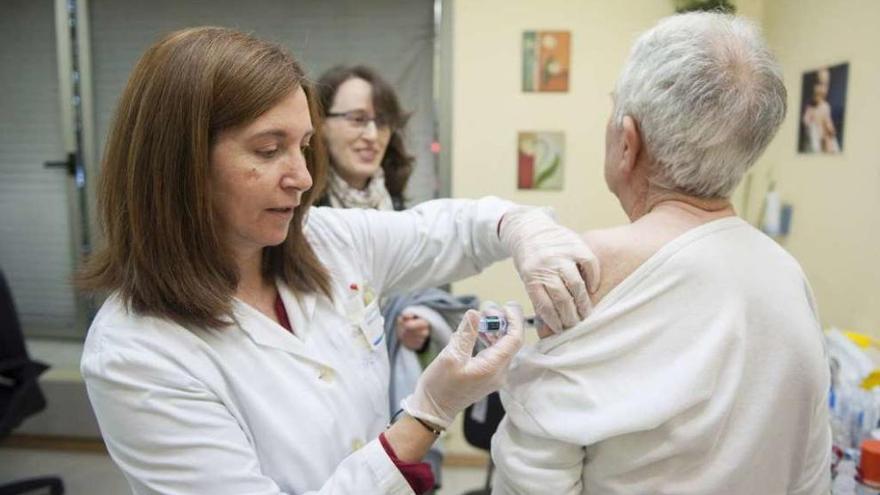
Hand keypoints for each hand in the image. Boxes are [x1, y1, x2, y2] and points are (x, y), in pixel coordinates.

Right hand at [401, 303, 524, 428]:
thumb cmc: (439, 386)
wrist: (433, 410)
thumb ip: (466, 333)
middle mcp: (499, 373)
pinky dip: (490, 339)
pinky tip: (478, 332)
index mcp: (493, 368)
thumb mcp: (450, 356)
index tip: (506, 305)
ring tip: (482, 317)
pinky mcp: (488, 376)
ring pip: (504, 346)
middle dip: (503, 321)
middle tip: (487, 309)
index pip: (515, 339)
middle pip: (511, 341)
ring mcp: (495, 376)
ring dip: (496, 330)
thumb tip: (475, 312)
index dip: (514, 320)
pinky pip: (496, 353)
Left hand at [499, 207, 599, 332]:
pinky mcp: (575, 244)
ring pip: (576, 285)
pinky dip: (593, 279)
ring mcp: (561, 254)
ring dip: (583, 302)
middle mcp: (546, 265)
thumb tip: (549, 325)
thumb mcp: (527, 277)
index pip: (544, 305)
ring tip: (586, 312)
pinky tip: (592, 289)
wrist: (529, 228)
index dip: (554, 320)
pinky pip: (589, 264)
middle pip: (562, 298)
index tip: (560, 329)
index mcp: (531, 276)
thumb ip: (539, 295)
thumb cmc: (529, 258)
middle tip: (576, 323)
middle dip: (570, 316)